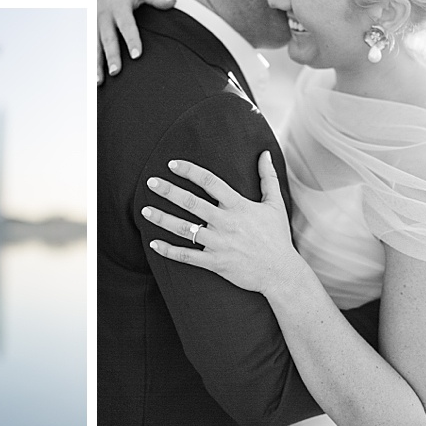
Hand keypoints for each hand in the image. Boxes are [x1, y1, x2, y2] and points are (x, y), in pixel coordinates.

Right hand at [96, 0, 174, 83]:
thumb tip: (173, 3)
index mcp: (119, 7)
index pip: (127, 25)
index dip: (132, 39)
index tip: (137, 55)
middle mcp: (105, 17)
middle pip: (108, 39)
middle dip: (111, 56)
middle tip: (116, 72)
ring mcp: (94, 24)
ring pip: (95, 46)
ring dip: (97, 64)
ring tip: (100, 81)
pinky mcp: (89, 30)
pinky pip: (88, 48)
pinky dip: (90, 62)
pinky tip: (92, 77)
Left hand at [142, 151, 302, 295]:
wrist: (280, 272)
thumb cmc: (277, 237)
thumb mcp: (275, 204)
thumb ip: (268, 177)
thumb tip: (265, 153)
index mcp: (239, 206)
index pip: (210, 182)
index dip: (190, 171)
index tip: (173, 164)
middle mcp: (226, 223)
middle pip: (192, 203)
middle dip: (169, 191)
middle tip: (150, 183)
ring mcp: (219, 244)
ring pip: (185, 230)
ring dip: (163, 219)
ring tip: (145, 211)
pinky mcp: (216, 263)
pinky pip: (188, 256)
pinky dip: (169, 251)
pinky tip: (154, 243)